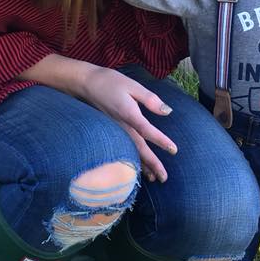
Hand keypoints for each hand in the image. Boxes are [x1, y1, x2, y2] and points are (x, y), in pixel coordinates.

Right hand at [78, 65, 177, 181]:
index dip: (161, 141)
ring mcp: (115, 130)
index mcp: (129, 114)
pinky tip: (136, 167)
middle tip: (164, 178)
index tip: (174, 150)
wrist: (85, 84)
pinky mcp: (111, 131)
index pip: (147, 131)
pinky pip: (123, 149)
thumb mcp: (133, 85)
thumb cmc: (110, 82)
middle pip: (139, 148)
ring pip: (130, 152)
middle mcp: (121, 126)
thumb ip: (150, 99)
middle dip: (152, 164)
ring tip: (154, 179)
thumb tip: (167, 112)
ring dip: (142, 166)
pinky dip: (131, 160)